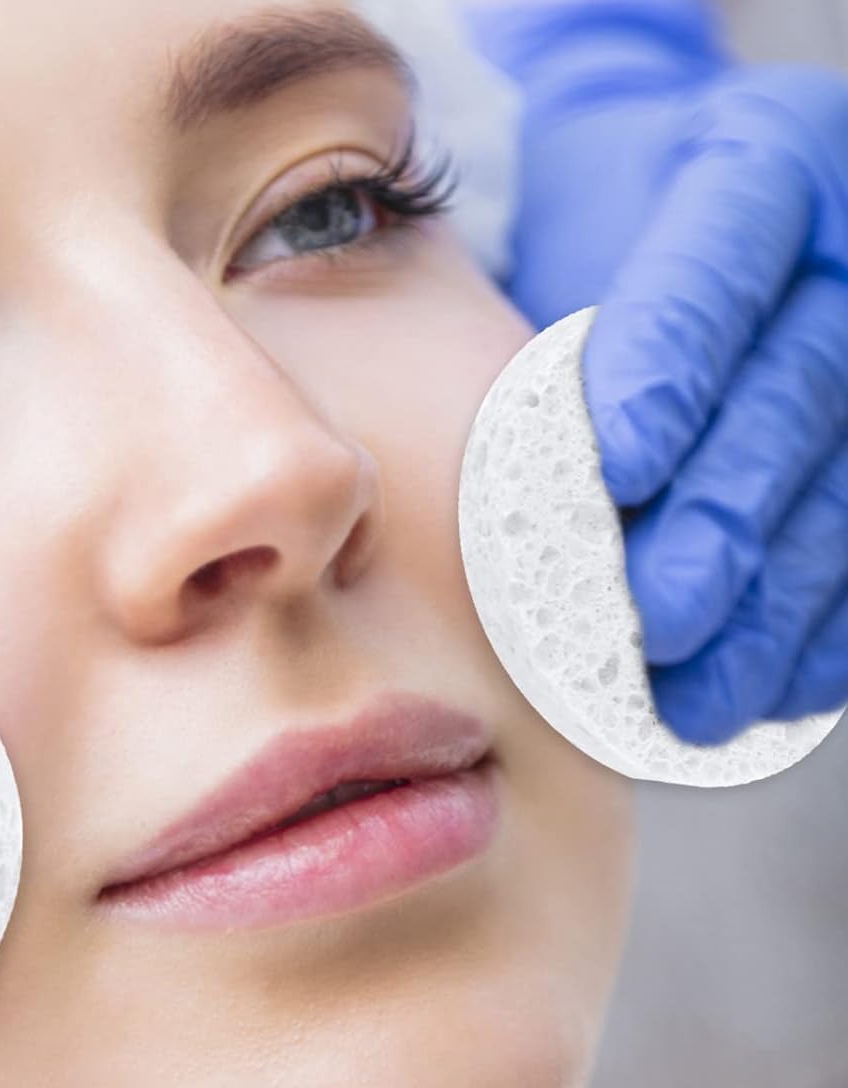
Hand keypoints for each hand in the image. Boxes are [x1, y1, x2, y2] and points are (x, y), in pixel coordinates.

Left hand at [480, 6, 847, 744]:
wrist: (658, 217)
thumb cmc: (576, 239)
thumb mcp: (553, 240)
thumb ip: (540, 333)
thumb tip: (506, 492)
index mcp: (765, 159)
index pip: (716, 267)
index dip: (674, 371)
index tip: (616, 472)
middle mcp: (840, 245)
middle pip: (798, 389)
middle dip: (726, 517)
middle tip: (662, 618)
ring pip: (846, 480)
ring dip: (777, 602)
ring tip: (704, 695)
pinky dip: (820, 624)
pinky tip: (770, 689)